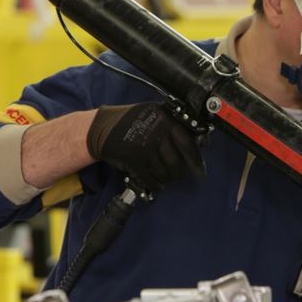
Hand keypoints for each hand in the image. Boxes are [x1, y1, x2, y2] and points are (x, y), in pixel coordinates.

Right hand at [86, 102, 204, 192]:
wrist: (101, 128)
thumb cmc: (132, 122)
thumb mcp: (155, 116)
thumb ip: (174, 127)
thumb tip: (200, 145)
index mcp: (166, 118)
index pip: (188, 142)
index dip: (196, 160)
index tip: (200, 171)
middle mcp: (157, 131)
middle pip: (177, 161)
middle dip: (178, 173)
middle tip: (178, 176)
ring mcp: (145, 146)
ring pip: (165, 172)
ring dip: (166, 179)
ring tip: (164, 178)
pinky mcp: (134, 159)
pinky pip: (150, 178)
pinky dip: (154, 185)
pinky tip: (155, 184)